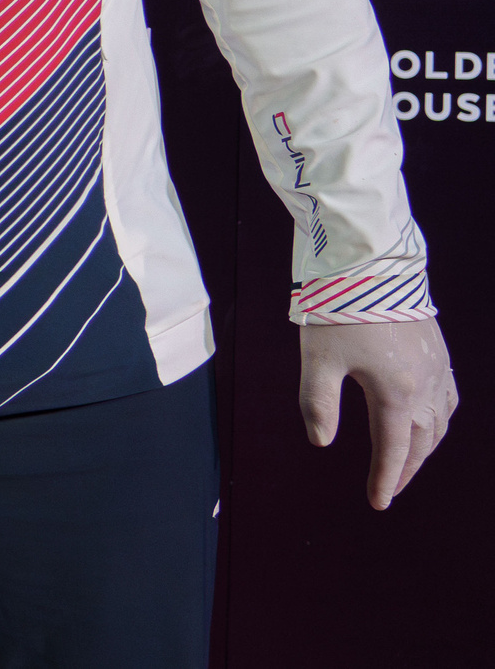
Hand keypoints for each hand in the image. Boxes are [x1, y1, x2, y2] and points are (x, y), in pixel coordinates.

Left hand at [300, 316, 458, 508]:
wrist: (371, 266)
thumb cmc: (338, 311)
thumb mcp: (318, 359)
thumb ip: (318, 403)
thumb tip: (320, 443)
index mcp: (395, 392)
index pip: (393, 449)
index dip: (385, 478)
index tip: (378, 503)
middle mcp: (425, 385)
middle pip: (421, 441)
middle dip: (407, 469)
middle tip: (390, 489)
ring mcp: (437, 368)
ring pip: (440, 423)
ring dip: (426, 447)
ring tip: (409, 461)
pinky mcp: (439, 351)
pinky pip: (450, 398)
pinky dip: (441, 419)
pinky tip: (430, 421)